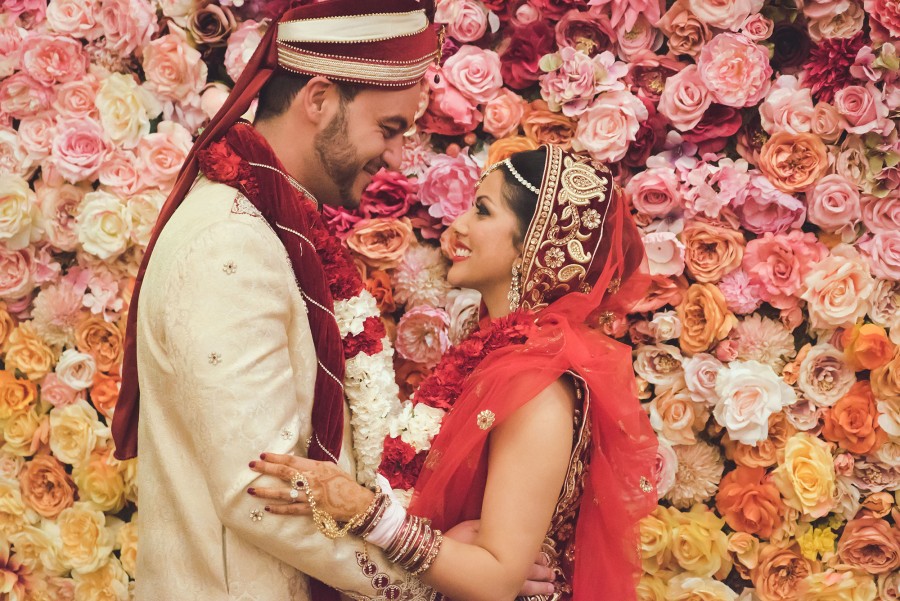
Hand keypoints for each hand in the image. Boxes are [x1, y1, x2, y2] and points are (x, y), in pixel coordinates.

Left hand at [248, 453, 373, 520]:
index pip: (292, 460)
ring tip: (252, 491)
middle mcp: (311, 480)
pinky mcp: (311, 510)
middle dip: (266, 468)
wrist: (357, 503)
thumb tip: (296, 462)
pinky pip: (291, 510)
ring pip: (284, 493)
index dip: (276, 457)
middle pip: (285, 472)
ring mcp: (310, 496)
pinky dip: (279, 509)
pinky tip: (267, 508)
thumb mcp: (330, 468)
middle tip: (251, 465)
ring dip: (266, 492)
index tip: (263, 455)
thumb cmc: (344, 483)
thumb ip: (313, 465)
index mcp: (316, 467)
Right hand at [446, 521, 554, 595]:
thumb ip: (493, 529)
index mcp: (503, 556)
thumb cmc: (456, 542)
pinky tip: (527, 596)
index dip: (538, 560)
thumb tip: (510, 527)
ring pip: (523, 589)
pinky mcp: (486, 595)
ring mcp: (495, 588)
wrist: (436, 561)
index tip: (548, 560)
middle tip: (553, 576)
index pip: (527, 559)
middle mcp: (503, 574)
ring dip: (537, 588)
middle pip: (528, 575)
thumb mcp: (475, 528)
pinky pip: (510, 596)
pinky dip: (522, 595)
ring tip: (550, 589)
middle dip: (542, 576)